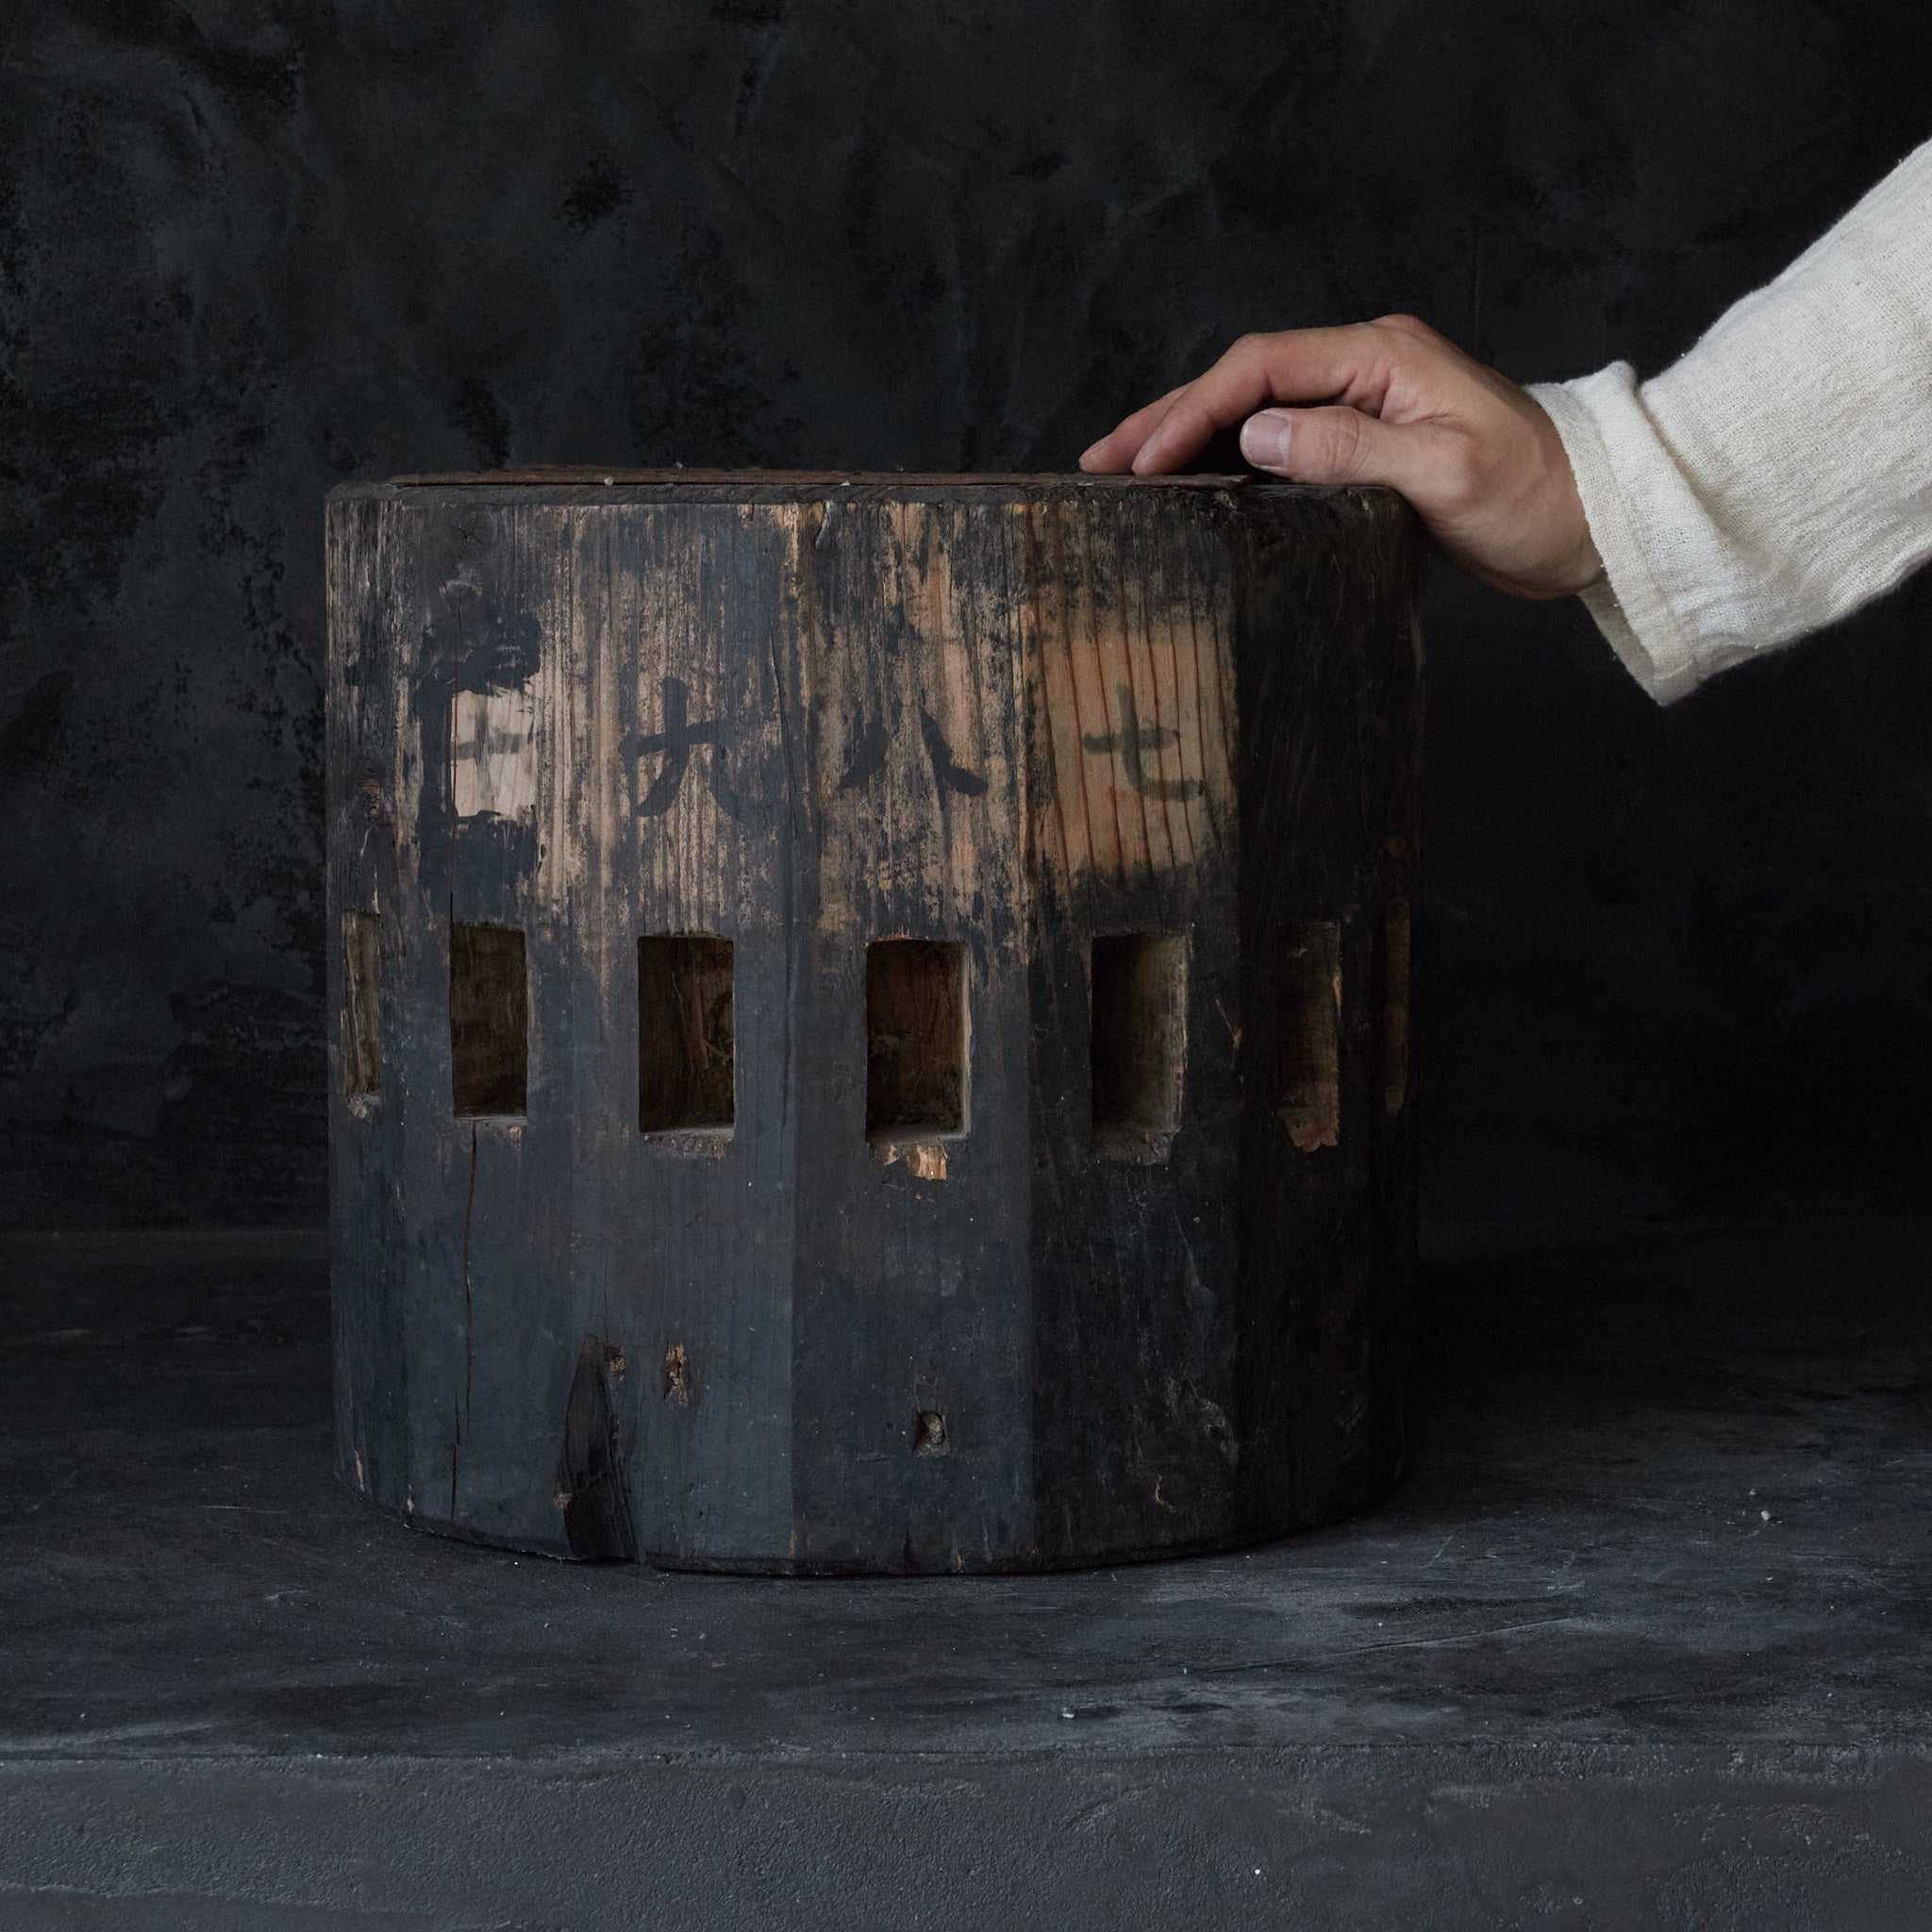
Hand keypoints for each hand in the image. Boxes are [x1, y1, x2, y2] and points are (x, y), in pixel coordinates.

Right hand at [1079, 316, 1601, 600]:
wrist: (1599, 521)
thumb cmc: (1537, 497)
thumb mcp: (1445, 473)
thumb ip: (1350, 448)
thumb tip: (1258, 432)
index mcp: (1383, 357)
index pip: (1262, 366)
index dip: (1193, 409)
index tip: (1143, 459)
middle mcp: (1368, 368)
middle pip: (1245, 379)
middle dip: (1168, 418)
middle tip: (1099, 460)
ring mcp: (1368, 406)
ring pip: (1257, 409)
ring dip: (1190, 438)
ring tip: (1127, 472)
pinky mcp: (1372, 445)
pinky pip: (1284, 441)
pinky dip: (1230, 460)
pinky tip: (1197, 486)